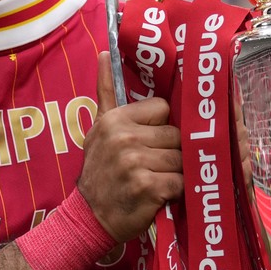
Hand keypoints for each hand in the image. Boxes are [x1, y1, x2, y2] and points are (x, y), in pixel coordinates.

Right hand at [76, 52, 182, 241]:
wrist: (89, 217)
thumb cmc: (99, 171)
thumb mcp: (99, 129)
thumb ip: (107, 91)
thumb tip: (104, 52)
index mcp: (116, 119)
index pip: (163, 108)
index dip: (162, 127)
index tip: (151, 142)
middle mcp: (125, 138)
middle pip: (176, 135)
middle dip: (172, 152)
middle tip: (155, 166)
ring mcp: (136, 162)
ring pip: (182, 159)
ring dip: (175, 173)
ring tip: (157, 180)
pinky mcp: (148, 187)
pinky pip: (181, 182)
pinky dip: (176, 192)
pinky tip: (159, 195)